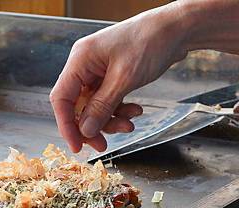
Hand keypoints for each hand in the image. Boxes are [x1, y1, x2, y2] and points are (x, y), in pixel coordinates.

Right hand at [49, 2, 188, 152]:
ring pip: (94, 107)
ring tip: (130, 124)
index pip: (61, 98)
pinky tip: (135, 111)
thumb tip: (85, 130)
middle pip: (77, 106)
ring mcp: (98, 71)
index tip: (77, 146)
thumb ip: (102, 106)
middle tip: (103, 145)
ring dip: (110, 120)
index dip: (66, 125)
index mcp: (80, 60)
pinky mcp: (112, 76)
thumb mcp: (125, 78)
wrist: (177, 29)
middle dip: (92, 126)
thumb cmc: (150, 41)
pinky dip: (120, 110)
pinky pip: (108, 101)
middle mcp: (85, 66)